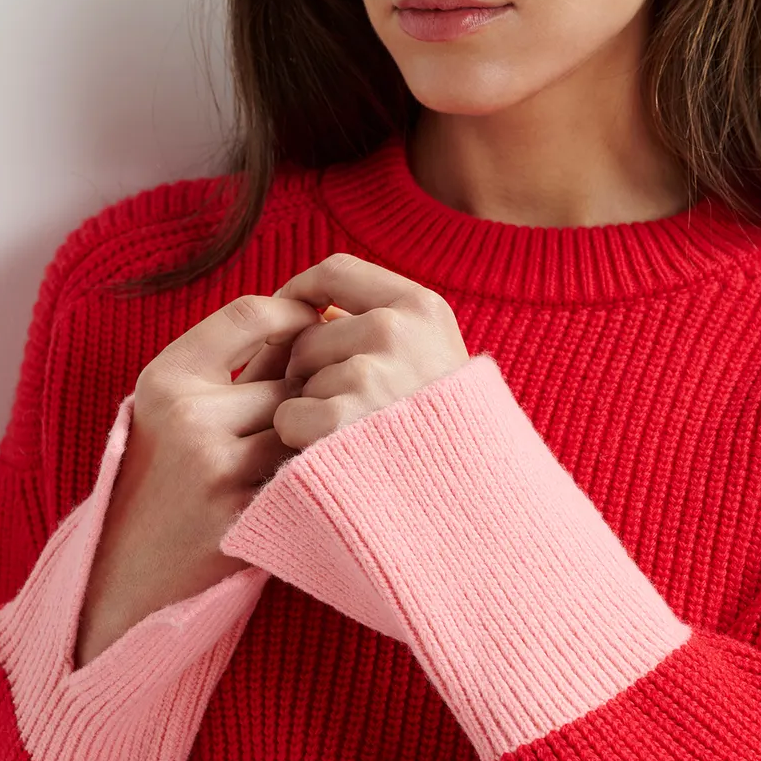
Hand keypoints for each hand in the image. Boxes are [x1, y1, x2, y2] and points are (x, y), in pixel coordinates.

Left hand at [271, 252, 470, 451]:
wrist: (472, 490)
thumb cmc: (448, 424)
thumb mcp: (436, 355)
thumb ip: (384, 323)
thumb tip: (314, 311)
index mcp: (421, 306)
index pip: (337, 270)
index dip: (302, 290)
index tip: (291, 315)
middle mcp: (396, 331)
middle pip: (308, 333)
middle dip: (312, 368)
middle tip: (347, 405)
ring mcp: (370, 376)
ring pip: (298, 377)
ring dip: (313, 406)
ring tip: (356, 431)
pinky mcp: (341, 421)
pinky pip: (289, 415)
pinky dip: (301, 437)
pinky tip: (335, 451)